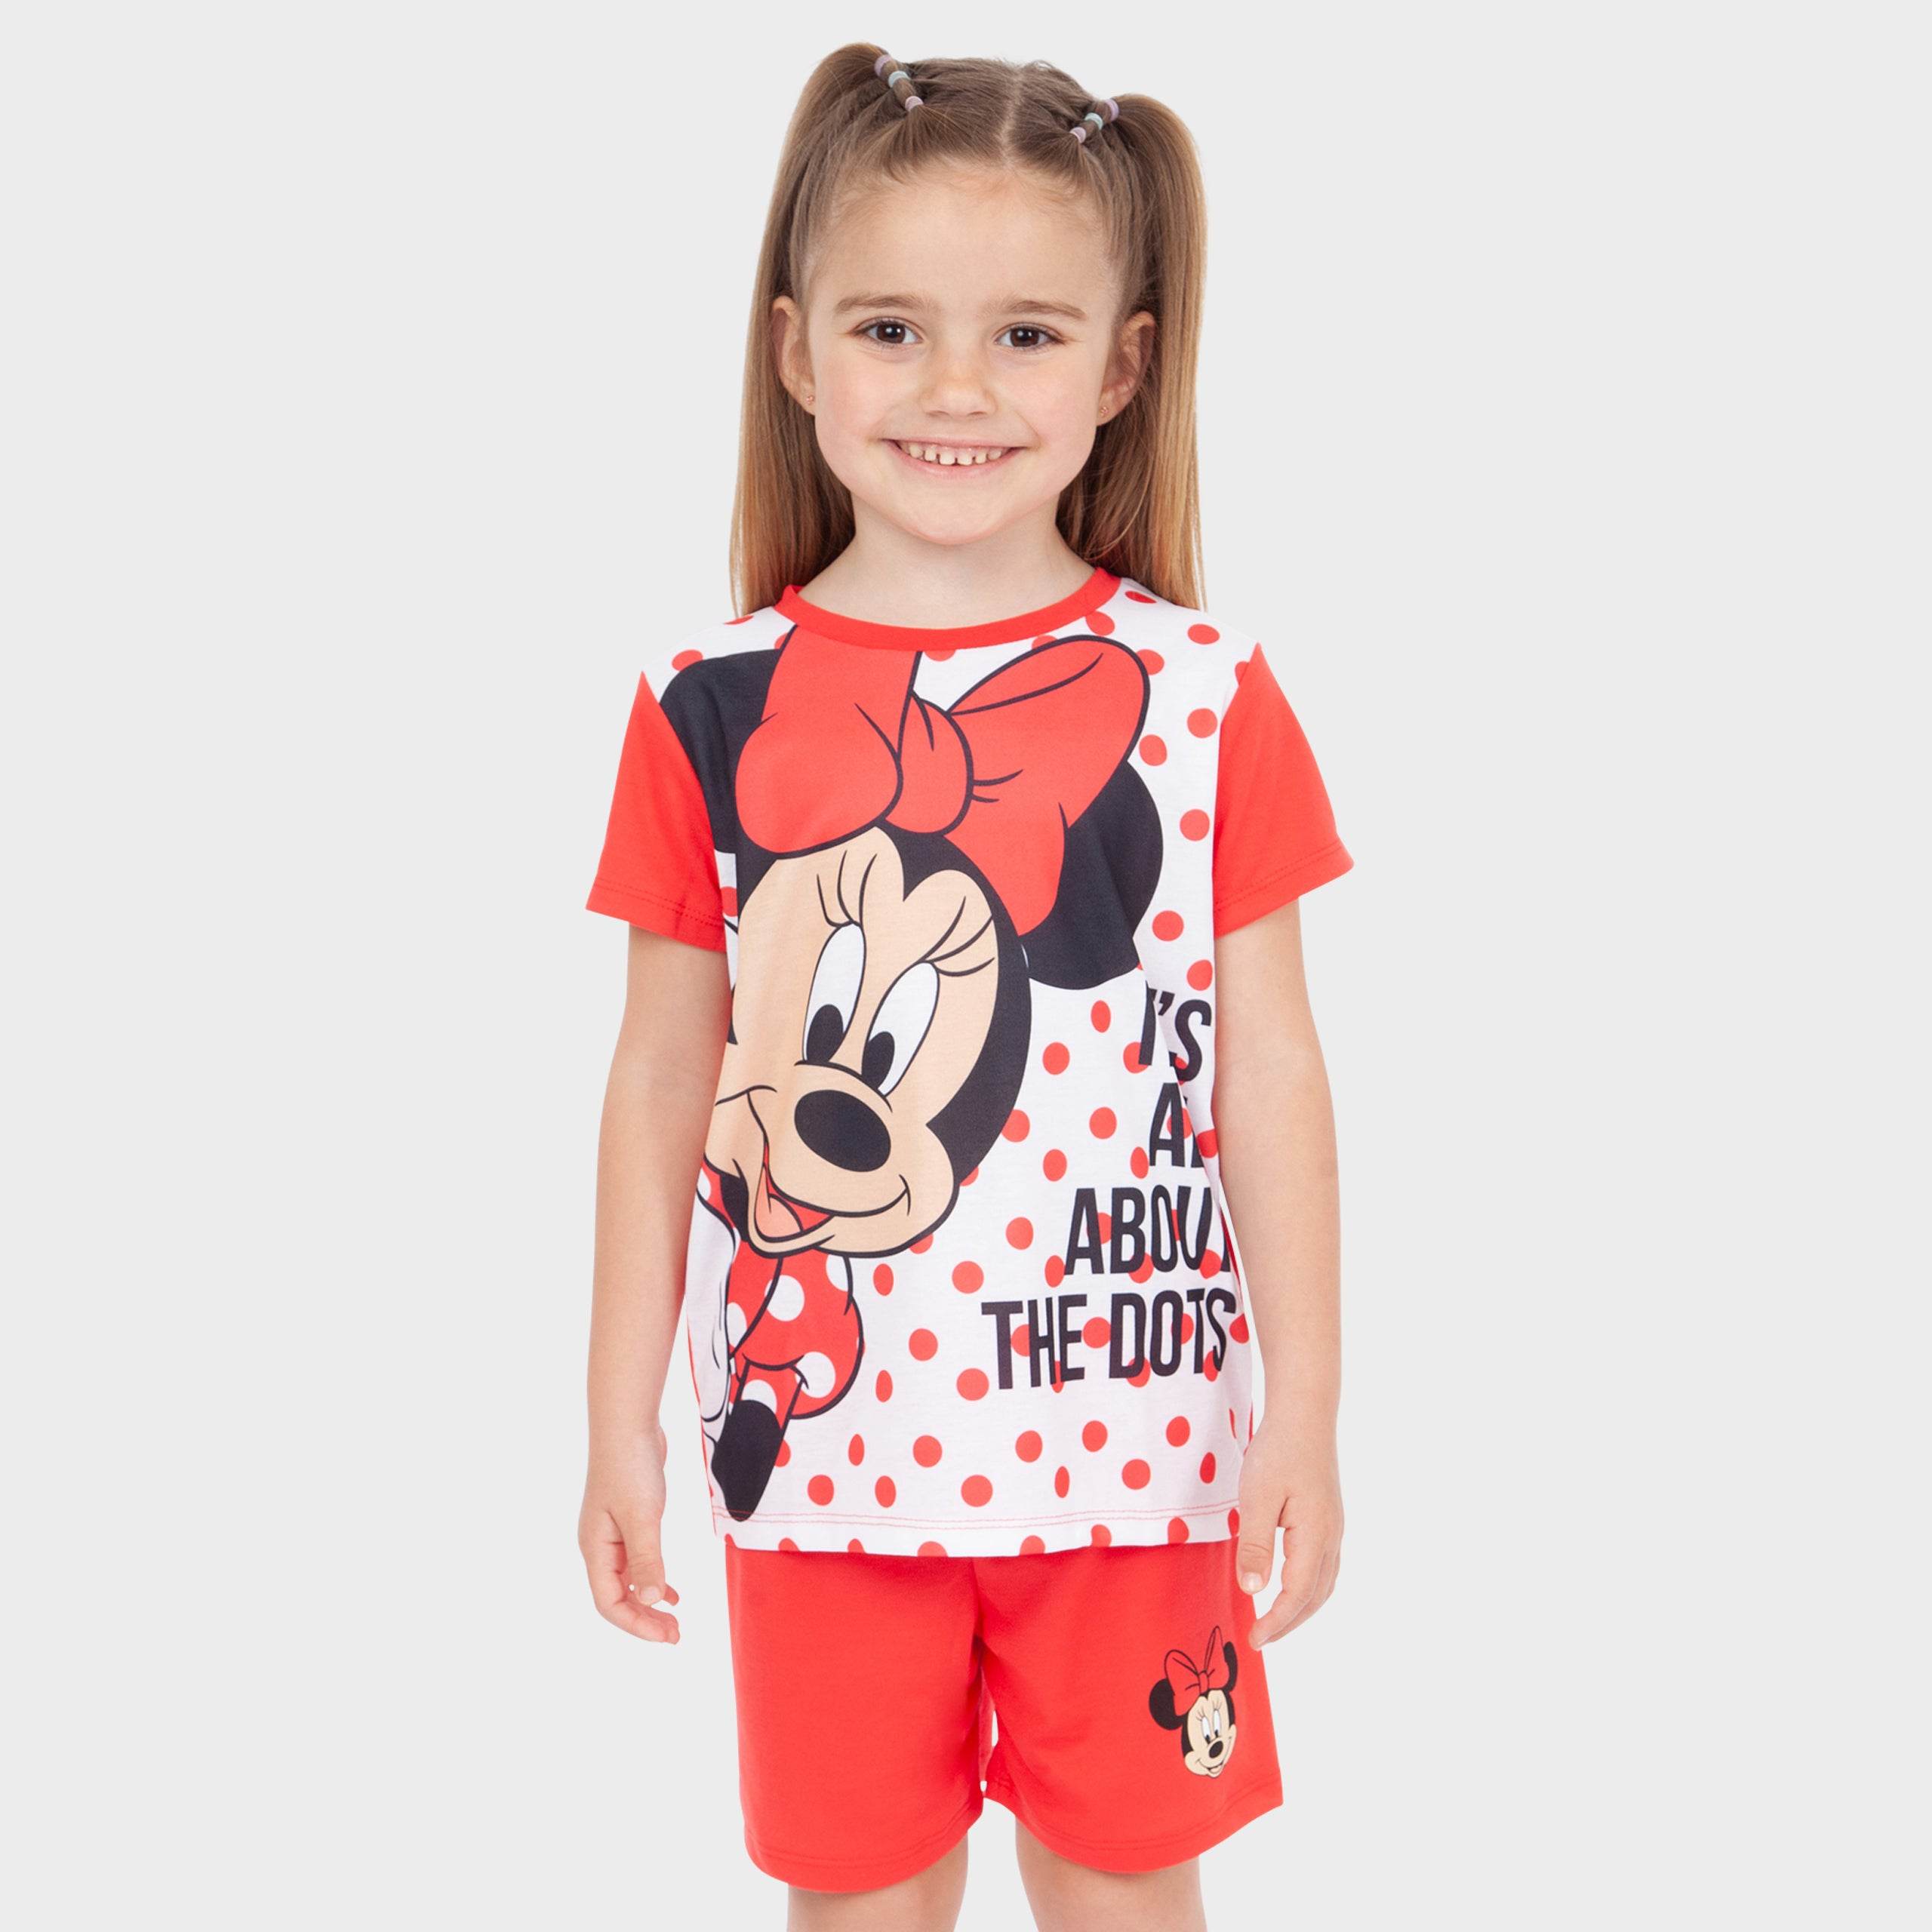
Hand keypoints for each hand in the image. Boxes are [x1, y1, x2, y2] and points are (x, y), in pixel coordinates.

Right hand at [579, 1423, 681, 1642]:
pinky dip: (652, 1577)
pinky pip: (636, 1560)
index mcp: (595, 1549)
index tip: (667, 1635)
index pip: (608, 1602)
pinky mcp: (626, 1520)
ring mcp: (611, 1533)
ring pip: (628, 1580)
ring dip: (649, 1602)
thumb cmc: (630, 1466)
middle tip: (676, 1634)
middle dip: (644, 1619)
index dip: (636, 1624)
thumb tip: (650, 1600)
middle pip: (616, 1597)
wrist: (627, 1423)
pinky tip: (670, 1589)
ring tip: (675, 1619)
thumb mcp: (642, 1516)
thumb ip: (647, 1558)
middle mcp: (599, 1546)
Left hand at [1234, 1422, 1342, 1645]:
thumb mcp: (1257, 1497)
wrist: (1305, 1415)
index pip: (1298, 1594)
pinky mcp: (1328, 1518)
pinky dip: (1308, 1588)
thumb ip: (1255, 1545)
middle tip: (1261, 1639)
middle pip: (1316, 1596)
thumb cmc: (1278, 1451)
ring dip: (1301, 1607)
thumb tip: (1253, 1590)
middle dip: (1290, 1622)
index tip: (1255, 1639)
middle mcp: (1331, 1537)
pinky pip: (1323, 1566)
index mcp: (1315, 1536)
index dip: (1277, 1621)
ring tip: (1274, 1621)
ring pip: (1324, 1583)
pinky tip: (1289, 1585)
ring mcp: (1334, 1528)